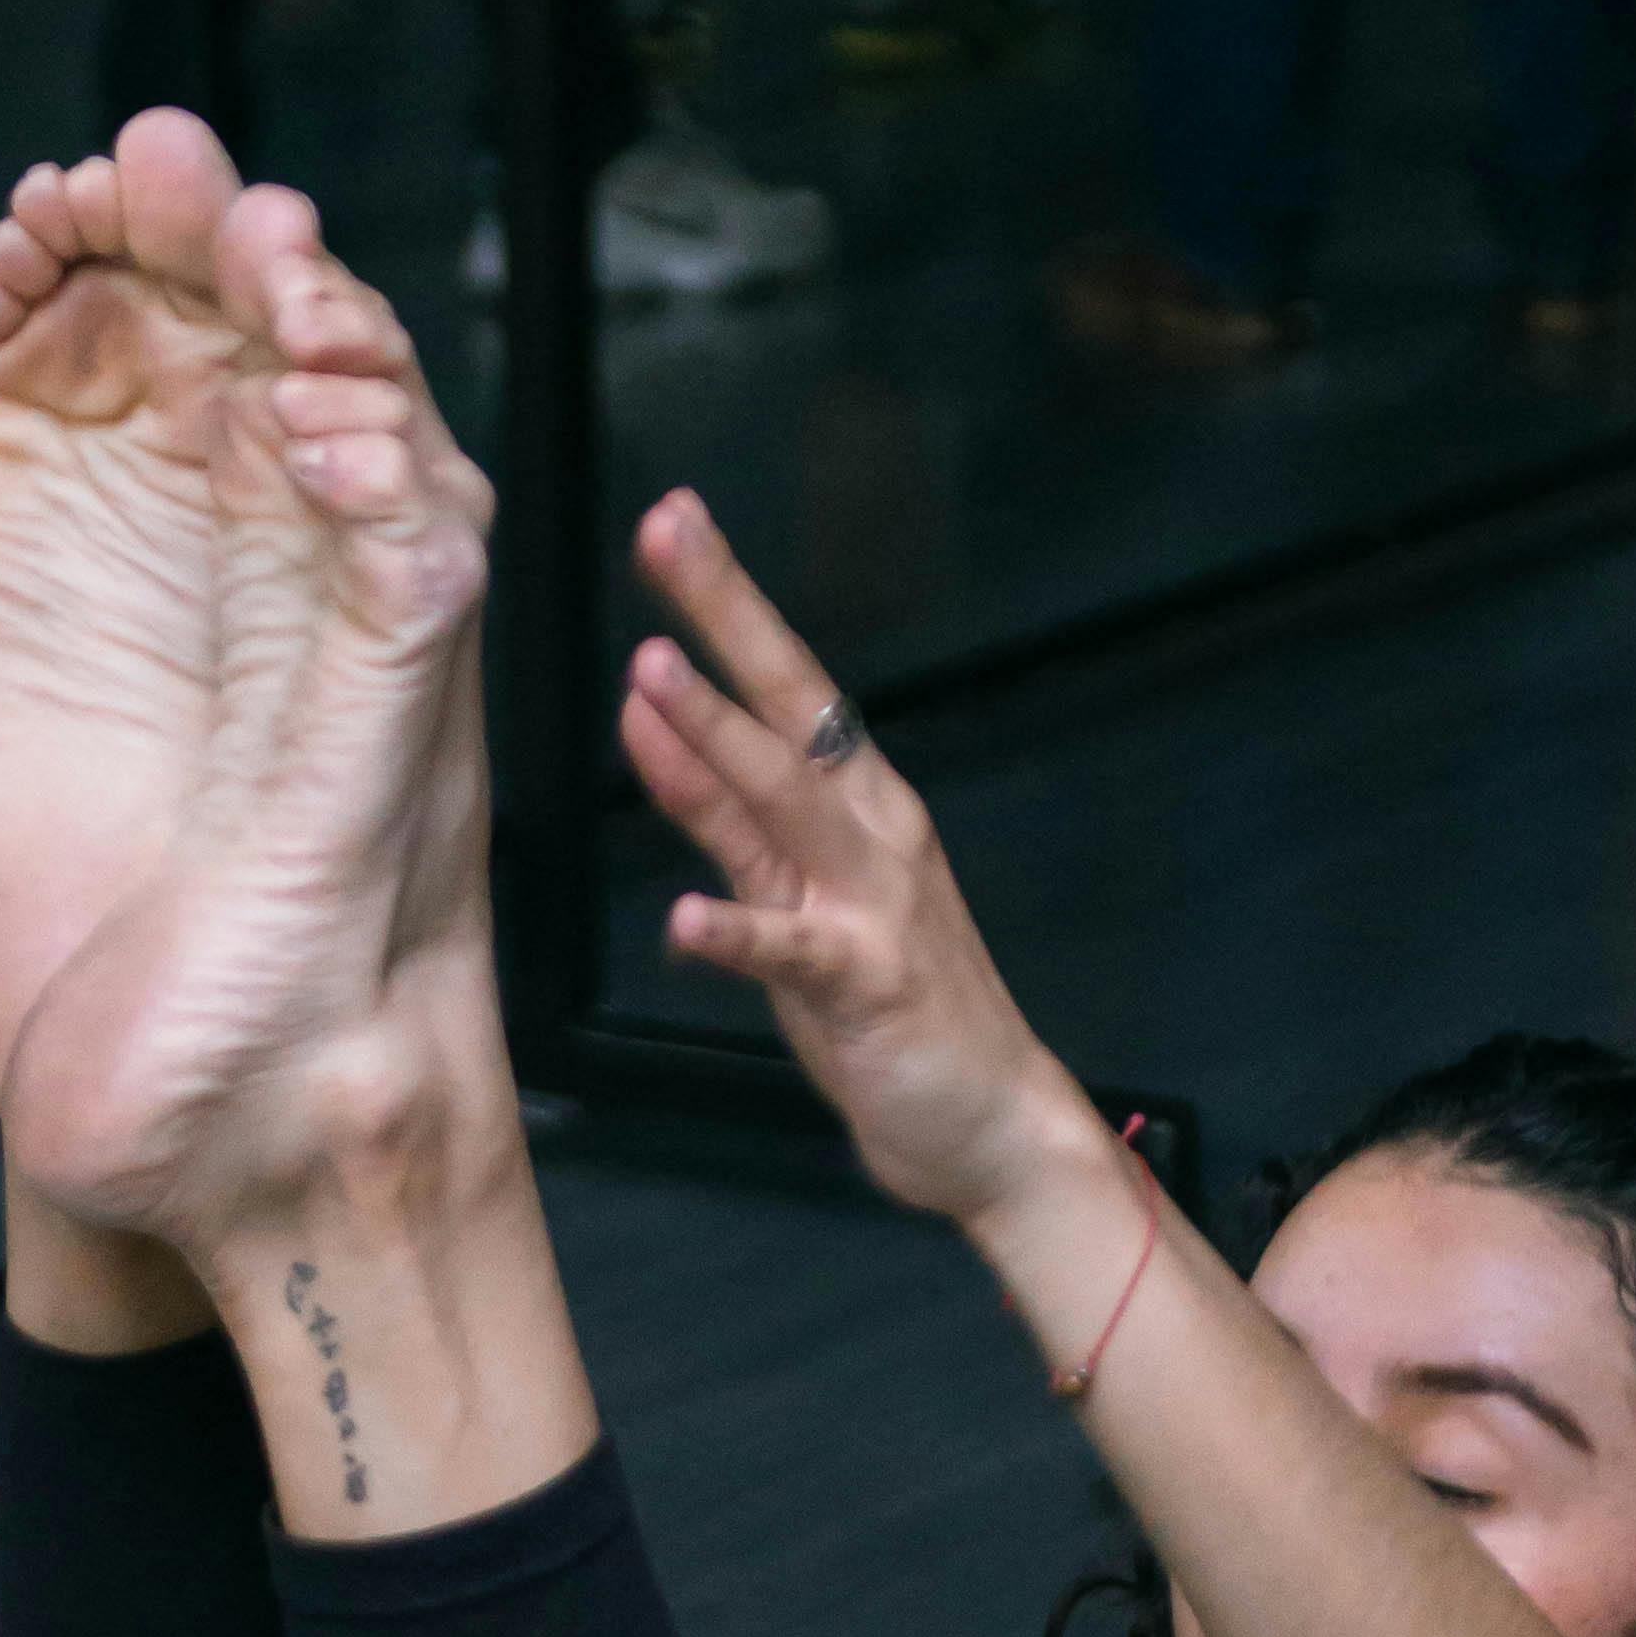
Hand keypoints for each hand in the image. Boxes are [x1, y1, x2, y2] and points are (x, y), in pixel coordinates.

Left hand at [621, 485, 1091, 1230]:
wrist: (988, 1120)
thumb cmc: (891, 999)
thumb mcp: (791, 887)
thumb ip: (719, 807)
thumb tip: (647, 704)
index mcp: (860, 798)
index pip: (788, 679)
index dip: (730, 599)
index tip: (675, 516)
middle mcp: (871, 831)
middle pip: (789, 708)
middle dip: (725, 617)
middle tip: (666, 533)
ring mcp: (871, 904)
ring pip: (786, 805)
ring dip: (716, 741)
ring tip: (649, 676)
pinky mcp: (864, 986)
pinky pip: (791, 952)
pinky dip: (736, 933)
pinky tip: (685, 917)